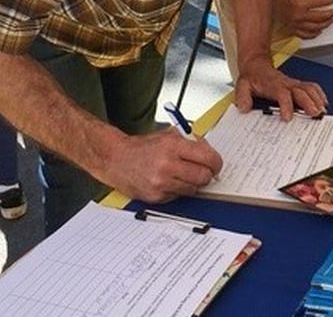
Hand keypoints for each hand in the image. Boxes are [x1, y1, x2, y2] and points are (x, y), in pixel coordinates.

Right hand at [102, 128, 222, 202]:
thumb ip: (190, 142)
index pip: (208, 157)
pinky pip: (179, 196)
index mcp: (172, 146)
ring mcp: (161, 183)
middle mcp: (167, 165)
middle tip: (204, 171)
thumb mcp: (167, 136)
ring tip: (183, 175)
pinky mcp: (156, 196)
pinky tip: (169, 181)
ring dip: (193, 183)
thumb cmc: (142, 148)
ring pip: (194, 189)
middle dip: (207, 174)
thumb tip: (209, 151)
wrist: (117, 160)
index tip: (216, 164)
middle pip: (204, 176)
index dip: (216, 162)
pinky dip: (179, 190)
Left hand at [235, 56, 327, 119]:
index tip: (287, 118)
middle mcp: (286, 83)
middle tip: (315, 114)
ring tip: (322, 111)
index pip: (282, 94)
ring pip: (309, 88)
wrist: (256, 64)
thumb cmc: (252, 77)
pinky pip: (311, 87)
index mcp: (273, 85)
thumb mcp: (242, 86)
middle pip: (301, 91)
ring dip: (317, 99)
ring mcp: (293, 83)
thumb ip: (242, 97)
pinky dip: (319, 94)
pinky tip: (323, 102)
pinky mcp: (297, 84)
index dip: (286, 105)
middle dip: (309, 103)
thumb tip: (244, 108)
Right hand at [274, 0, 332, 38]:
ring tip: (329, 22)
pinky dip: (313, 34)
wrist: (265, 3)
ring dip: (324, 25)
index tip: (332, 0)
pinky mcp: (291, 30)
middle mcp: (299, 16)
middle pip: (320, 17)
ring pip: (315, 28)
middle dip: (329, 14)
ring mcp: (296, 24)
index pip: (319, 3)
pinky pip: (305, 35)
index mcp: (300, 4)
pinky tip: (318, 32)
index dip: (327, 1)